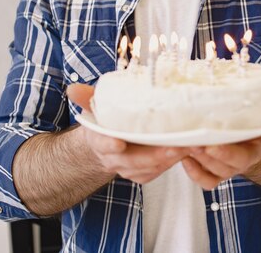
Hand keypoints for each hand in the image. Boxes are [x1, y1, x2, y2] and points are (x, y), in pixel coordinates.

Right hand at [67, 83, 187, 183]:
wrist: (105, 145)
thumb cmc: (103, 121)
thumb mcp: (93, 107)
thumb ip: (86, 98)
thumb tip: (72, 88)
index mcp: (99, 140)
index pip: (102, 145)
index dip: (110, 145)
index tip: (119, 143)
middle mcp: (114, 158)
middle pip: (132, 161)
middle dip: (153, 155)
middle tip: (173, 146)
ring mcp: (129, 168)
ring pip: (149, 168)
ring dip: (168, 159)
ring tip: (187, 147)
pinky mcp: (143, 172)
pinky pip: (157, 171)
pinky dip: (172, 163)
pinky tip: (186, 151)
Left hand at [181, 88, 260, 189]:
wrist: (246, 144)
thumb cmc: (252, 123)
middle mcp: (249, 156)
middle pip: (240, 160)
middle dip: (225, 153)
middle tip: (210, 144)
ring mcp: (232, 167)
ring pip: (219, 170)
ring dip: (204, 160)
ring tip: (191, 145)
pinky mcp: (216, 173)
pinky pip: (207, 181)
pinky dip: (195, 173)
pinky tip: (186, 158)